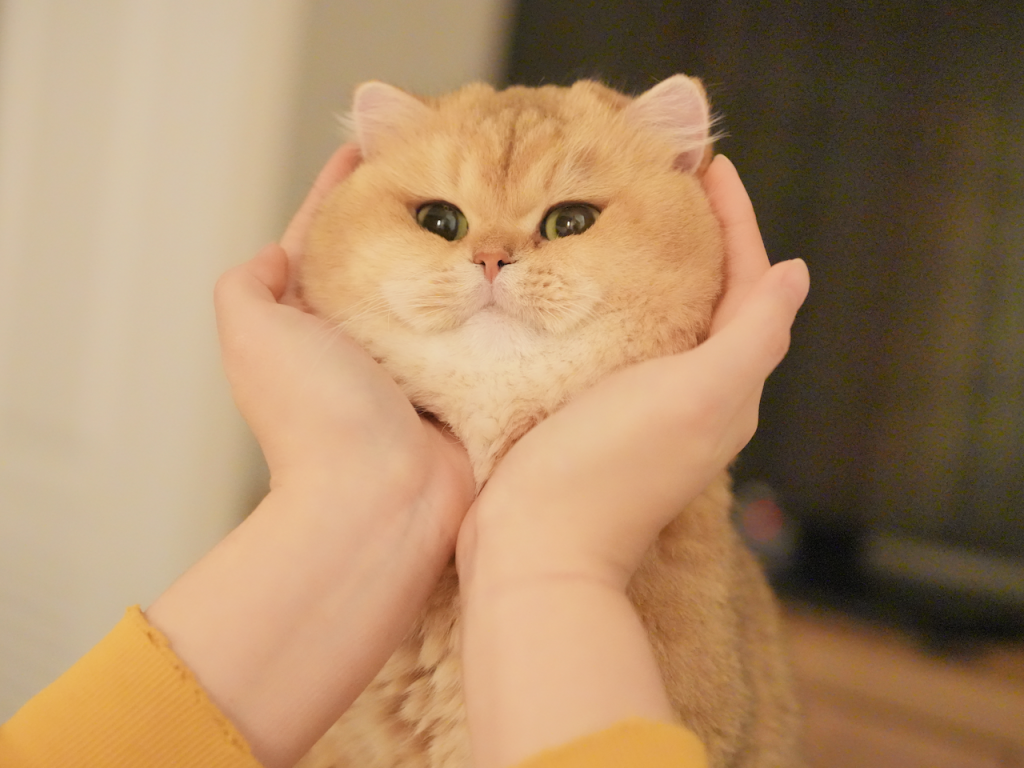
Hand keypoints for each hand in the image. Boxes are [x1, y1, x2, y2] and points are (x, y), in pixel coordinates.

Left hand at [215, 144, 473, 532]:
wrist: (381, 501)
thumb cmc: (314, 417)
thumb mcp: (252, 336)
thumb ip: (247, 286)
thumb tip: (273, 254)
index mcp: (315, 322)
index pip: (328, 237)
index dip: (344, 189)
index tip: (373, 141)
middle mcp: (367, 338)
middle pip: (392, 256)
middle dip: (417, 210)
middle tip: (453, 162)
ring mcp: (421, 360)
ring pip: (442, 287)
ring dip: (464, 248)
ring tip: (496, 195)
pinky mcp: (469, 381)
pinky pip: (485, 327)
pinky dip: (498, 297)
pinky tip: (522, 259)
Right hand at [458, 154, 808, 587]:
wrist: (533, 546)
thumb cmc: (611, 465)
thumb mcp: (697, 395)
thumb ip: (753, 336)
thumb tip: (797, 275)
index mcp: (727, 385)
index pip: (750, 286)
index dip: (737, 222)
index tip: (708, 164)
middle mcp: (695, 397)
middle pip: (712, 300)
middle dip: (698, 239)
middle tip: (662, 185)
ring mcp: (644, 410)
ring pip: (665, 321)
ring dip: (656, 270)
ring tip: (623, 221)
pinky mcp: (595, 418)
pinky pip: (619, 345)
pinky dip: (614, 306)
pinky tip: (583, 289)